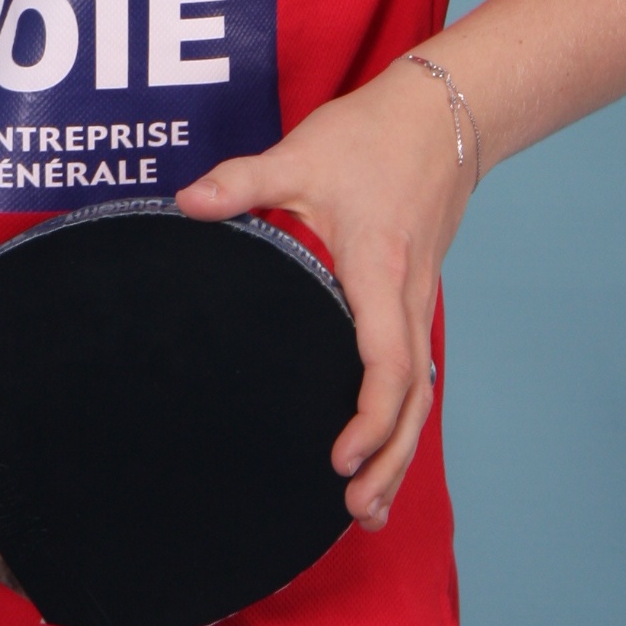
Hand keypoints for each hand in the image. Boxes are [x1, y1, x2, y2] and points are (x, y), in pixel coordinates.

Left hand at [175, 55, 473, 528]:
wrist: (441, 114)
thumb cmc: (372, 136)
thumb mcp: (301, 152)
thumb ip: (242, 182)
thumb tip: (184, 204)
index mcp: (379, 270)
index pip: (387, 363)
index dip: (369, 418)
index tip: (339, 456)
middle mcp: (408, 295)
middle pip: (413, 398)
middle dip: (389, 459)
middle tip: (355, 511)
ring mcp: (418, 298)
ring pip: (421, 392)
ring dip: (399, 450)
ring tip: (368, 505)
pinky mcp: (415, 295)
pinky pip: (416, 371)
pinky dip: (402, 417)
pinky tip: (381, 445)